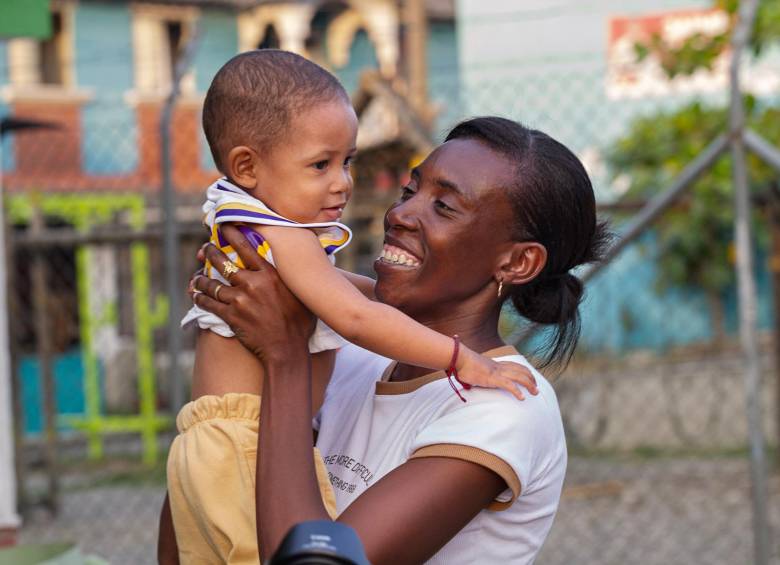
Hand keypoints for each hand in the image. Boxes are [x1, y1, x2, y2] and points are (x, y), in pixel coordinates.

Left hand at [190, 224, 315, 365]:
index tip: (223, 227)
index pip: (246, 247)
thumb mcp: (299, 293)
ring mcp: (240, 300)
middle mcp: (253, 283)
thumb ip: (289, 277)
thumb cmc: (300, 323)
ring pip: (212, 283)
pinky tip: (195, 294)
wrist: (288, 350)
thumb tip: (294, 265)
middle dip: (211, 253)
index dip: (232, 234)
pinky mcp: (231, 316)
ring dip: (201, 279)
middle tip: (205, 249)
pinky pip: (209, 303)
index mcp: (270, 274)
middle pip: (224, 262)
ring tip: (197, 277)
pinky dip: (200, 298)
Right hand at [456, 347, 538, 400]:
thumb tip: (476, 380)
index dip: (526, 371)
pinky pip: (509, 385)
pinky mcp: (493, 379)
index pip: (516, 365)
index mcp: (496, 364)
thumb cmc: (464, 364)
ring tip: (535, 393)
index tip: (531, 379)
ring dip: (530, 385)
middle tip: (536, 388)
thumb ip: (480, 374)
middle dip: (531, 379)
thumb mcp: (476, 369)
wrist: (460, 359)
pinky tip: (522, 398)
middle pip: (521, 370)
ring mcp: (497, 372)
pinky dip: (517, 391)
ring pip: (519, 377)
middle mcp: (500, 367)